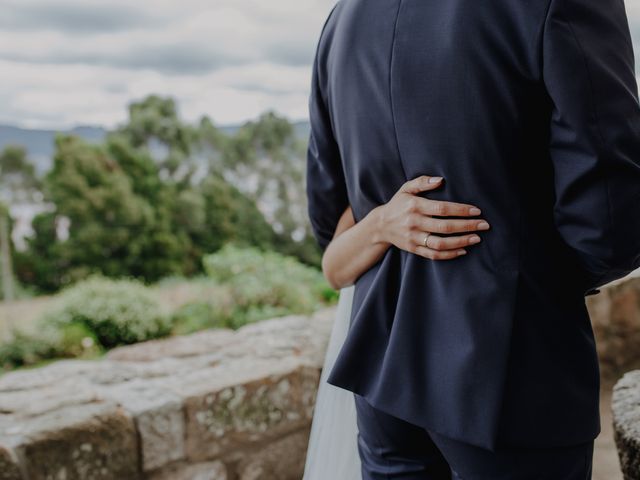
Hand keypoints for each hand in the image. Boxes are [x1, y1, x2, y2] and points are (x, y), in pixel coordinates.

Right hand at [375, 175, 489, 259]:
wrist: (380, 226)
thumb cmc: (398, 204)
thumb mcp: (406, 188)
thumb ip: (422, 182)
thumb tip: (440, 180)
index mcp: (414, 206)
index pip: (441, 209)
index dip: (460, 210)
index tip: (477, 211)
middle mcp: (414, 223)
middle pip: (444, 227)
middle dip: (467, 226)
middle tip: (484, 225)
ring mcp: (413, 238)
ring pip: (440, 243)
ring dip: (460, 242)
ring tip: (476, 238)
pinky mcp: (413, 249)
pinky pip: (433, 254)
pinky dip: (449, 254)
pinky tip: (463, 250)